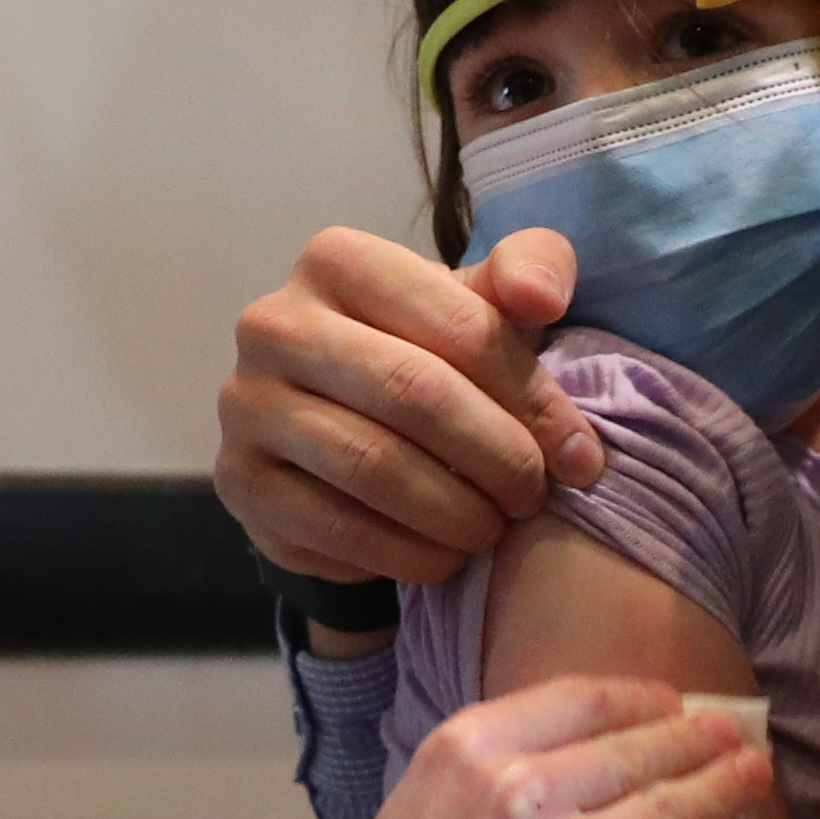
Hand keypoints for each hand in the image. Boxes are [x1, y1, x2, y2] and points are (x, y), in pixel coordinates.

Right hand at [219, 226, 608, 588]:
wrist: (333, 439)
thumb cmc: (425, 359)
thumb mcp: (481, 307)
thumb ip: (530, 272)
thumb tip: (540, 298)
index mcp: (337, 260)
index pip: (459, 326)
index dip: (534, 398)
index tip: (581, 455)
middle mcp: (274, 323)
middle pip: (413, 392)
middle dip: (496, 457)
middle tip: (534, 498)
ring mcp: (245, 404)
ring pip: (373, 465)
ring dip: (455, 512)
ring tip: (494, 530)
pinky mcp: (238, 481)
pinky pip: (336, 528)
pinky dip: (407, 553)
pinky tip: (445, 558)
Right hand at [309, 676, 775, 818]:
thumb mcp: (422, 805)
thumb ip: (490, 770)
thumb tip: (568, 752)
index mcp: (471, 749)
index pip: (584, 698)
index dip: (641, 699)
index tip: (669, 704)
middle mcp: (525, 788)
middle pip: (640, 746)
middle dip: (698, 739)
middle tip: (734, 736)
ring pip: (673, 807)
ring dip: (724, 789)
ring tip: (753, 777)